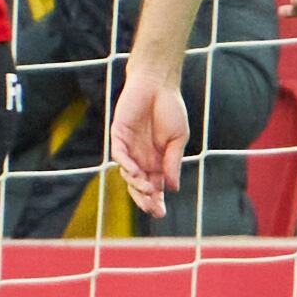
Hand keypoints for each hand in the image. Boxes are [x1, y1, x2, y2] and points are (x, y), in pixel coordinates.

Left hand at [108, 68, 188, 217]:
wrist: (159, 83)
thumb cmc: (170, 108)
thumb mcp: (178, 139)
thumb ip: (173, 162)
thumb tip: (173, 187)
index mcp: (157, 161)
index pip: (154, 187)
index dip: (156, 201)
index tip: (161, 213)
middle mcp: (141, 158)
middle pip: (139, 185)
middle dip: (144, 199)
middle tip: (152, 208)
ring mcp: (129, 147)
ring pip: (128, 174)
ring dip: (136, 184)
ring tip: (148, 190)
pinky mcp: (118, 135)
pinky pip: (119, 155)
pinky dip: (126, 165)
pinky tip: (134, 172)